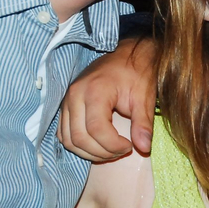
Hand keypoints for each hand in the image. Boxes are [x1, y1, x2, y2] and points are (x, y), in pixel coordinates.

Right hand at [58, 38, 156, 160]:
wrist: (125, 55)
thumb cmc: (136, 73)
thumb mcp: (144, 97)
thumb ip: (143, 123)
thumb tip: (144, 147)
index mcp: (95, 90)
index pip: (96, 129)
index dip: (113, 145)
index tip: (129, 146)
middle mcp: (75, 95)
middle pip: (79, 138)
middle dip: (102, 152)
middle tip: (122, 150)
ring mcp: (67, 101)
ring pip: (69, 139)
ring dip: (90, 152)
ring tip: (111, 149)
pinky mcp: (65, 107)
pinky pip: (64, 134)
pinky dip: (78, 145)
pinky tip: (98, 145)